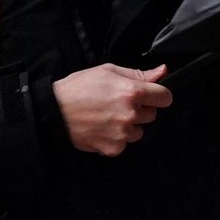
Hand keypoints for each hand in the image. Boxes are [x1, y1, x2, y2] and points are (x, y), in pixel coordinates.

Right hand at [52, 63, 172, 156]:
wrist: (54, 111)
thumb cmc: (79, 87)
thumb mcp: (108, 71)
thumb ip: (139, 74)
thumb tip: (163, 71)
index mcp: (132, 92)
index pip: (165, 97)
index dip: (158, 95)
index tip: (149, 95)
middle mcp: (130, 114)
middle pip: (151, 114)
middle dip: (140, 109)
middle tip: (118, 103)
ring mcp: (122, 134)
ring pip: (139, 131)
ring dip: (129, 126)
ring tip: (108, 117)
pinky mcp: (113, 148)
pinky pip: (124, 144)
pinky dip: (116, 138)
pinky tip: (102, 129)